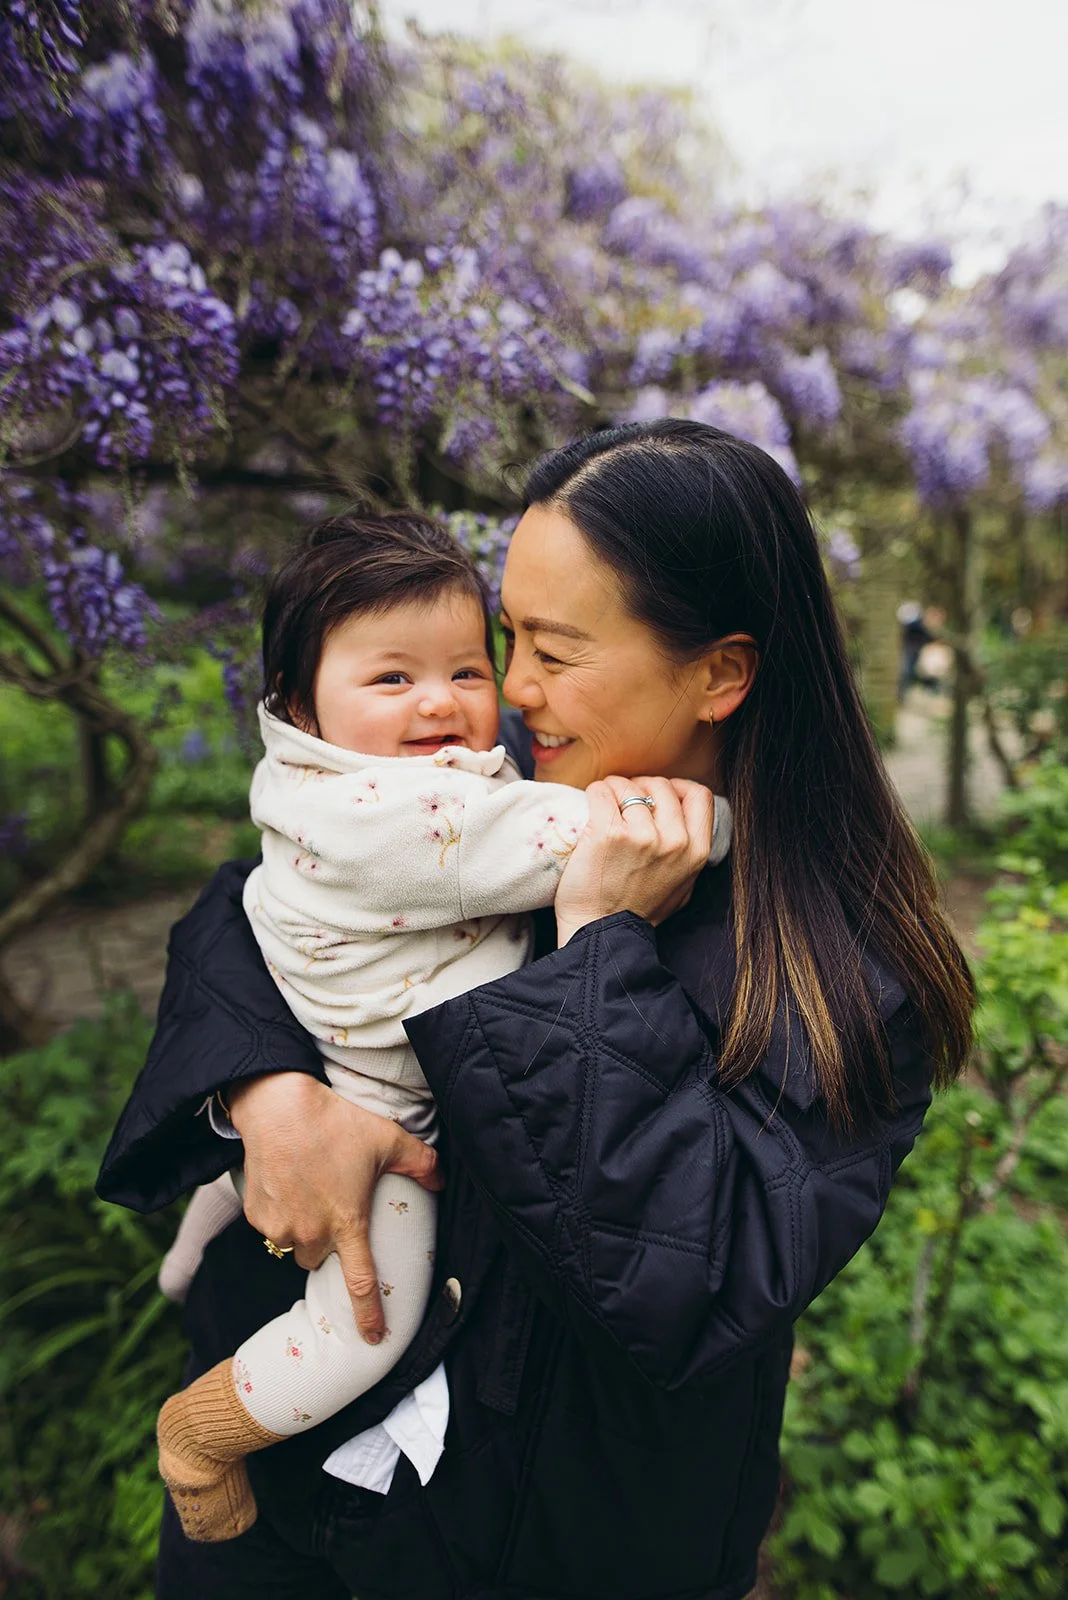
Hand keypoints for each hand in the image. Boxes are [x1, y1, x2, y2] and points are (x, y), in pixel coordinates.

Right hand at [228, 1073, 442, 1342]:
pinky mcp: (256, 1216)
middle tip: (333, 1206)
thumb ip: (421, 1164)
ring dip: (303, 1228)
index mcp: (347, 1223)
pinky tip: (288, 1181)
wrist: (278, 1106)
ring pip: (294, 1243)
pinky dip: (280, 1212)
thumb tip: (440, 1182)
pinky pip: (272, 1227)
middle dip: (328, 1242)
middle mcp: (311, 1234)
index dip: (369, 1314)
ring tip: (309, 1187)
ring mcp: (279, 1228)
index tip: (375, 1339)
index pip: (361, 1282)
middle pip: (321, 1259)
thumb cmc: (335, 1122)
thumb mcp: (387, 1139)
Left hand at [554, 775, 713, 945]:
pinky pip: (601, 791)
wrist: (600, 932)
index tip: (659, 795)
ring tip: (605, 805)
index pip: (700, 795)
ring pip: (629, 786)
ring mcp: (641, 836)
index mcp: (696, 852)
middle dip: (641, 786)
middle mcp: (674, 841)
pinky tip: (591, 807)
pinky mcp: (608, 834)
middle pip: (662, 785)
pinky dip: (595, 793)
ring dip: (614, 790)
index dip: (678, 787)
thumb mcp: (682, 887)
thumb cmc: (637, 912)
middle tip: (624, 801)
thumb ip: (689, 856)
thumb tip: (687, 826)